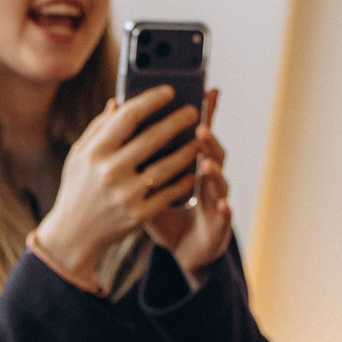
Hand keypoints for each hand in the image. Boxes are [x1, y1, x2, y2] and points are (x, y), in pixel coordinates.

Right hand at [30, 86, 201, 273]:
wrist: (73, 235)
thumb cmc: (78, 188)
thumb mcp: (79, 156)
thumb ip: (98, 128)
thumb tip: (118, 102)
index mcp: (95, 151)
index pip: (128, 117)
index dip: (151, 100)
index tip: (169, 91)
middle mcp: (110, 171)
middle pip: (153, 138)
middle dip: (177, 121)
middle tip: (193, 111)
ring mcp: (126, 194)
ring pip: (167, 166)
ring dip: (187, 151)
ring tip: (200, 140)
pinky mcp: (139, 214)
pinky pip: (169, 193)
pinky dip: (184, 180)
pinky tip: (193, 170)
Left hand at [142, 88, 233, 276]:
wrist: (183, 248)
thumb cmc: (162, 209)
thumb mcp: (145, 180)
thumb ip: (137, 149)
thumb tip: (116, 111)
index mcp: (191, 162)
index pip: (198, 134)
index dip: (205, 114)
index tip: (206, 92)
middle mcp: (207, 176)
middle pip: (211, 152)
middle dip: (206, 138)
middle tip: (198, 125)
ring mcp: (215, 199)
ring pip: (219, 181)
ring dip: (214, 171)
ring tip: (205, 161)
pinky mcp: (219, 225)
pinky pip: (223, 216)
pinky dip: (224, 210)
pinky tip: (221, 204)